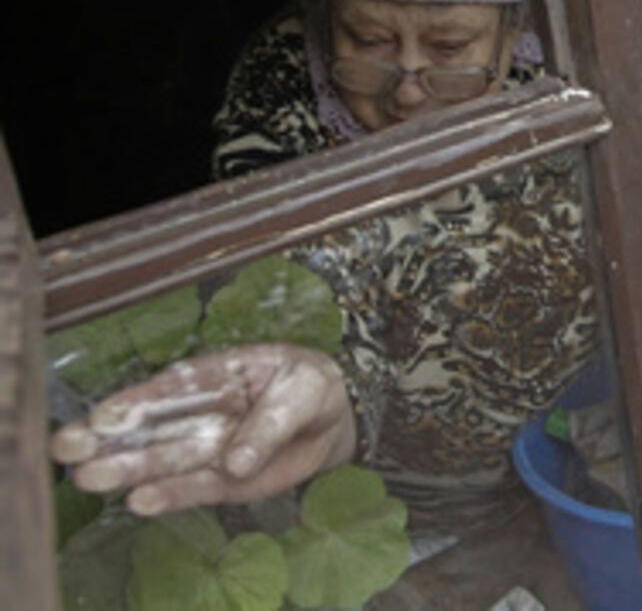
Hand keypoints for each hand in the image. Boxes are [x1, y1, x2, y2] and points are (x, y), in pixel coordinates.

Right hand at [50, 343, 355, 516]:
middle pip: (155, 425)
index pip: (173, 387)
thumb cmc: (312, 388)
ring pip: (165, 459)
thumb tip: (235, 461)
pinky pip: (195, 489)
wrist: (338, 419)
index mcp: (218, 374)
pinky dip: (170, 496)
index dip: (137, 402)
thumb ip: (269, 423)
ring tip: (89, 480)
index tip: (103, 416)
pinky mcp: (223, 479)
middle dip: (111, 438)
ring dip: (129, 470)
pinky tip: (139, 502)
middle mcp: (203, 411)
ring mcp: (210, 446)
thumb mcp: (304, 390)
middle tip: (67, 450)